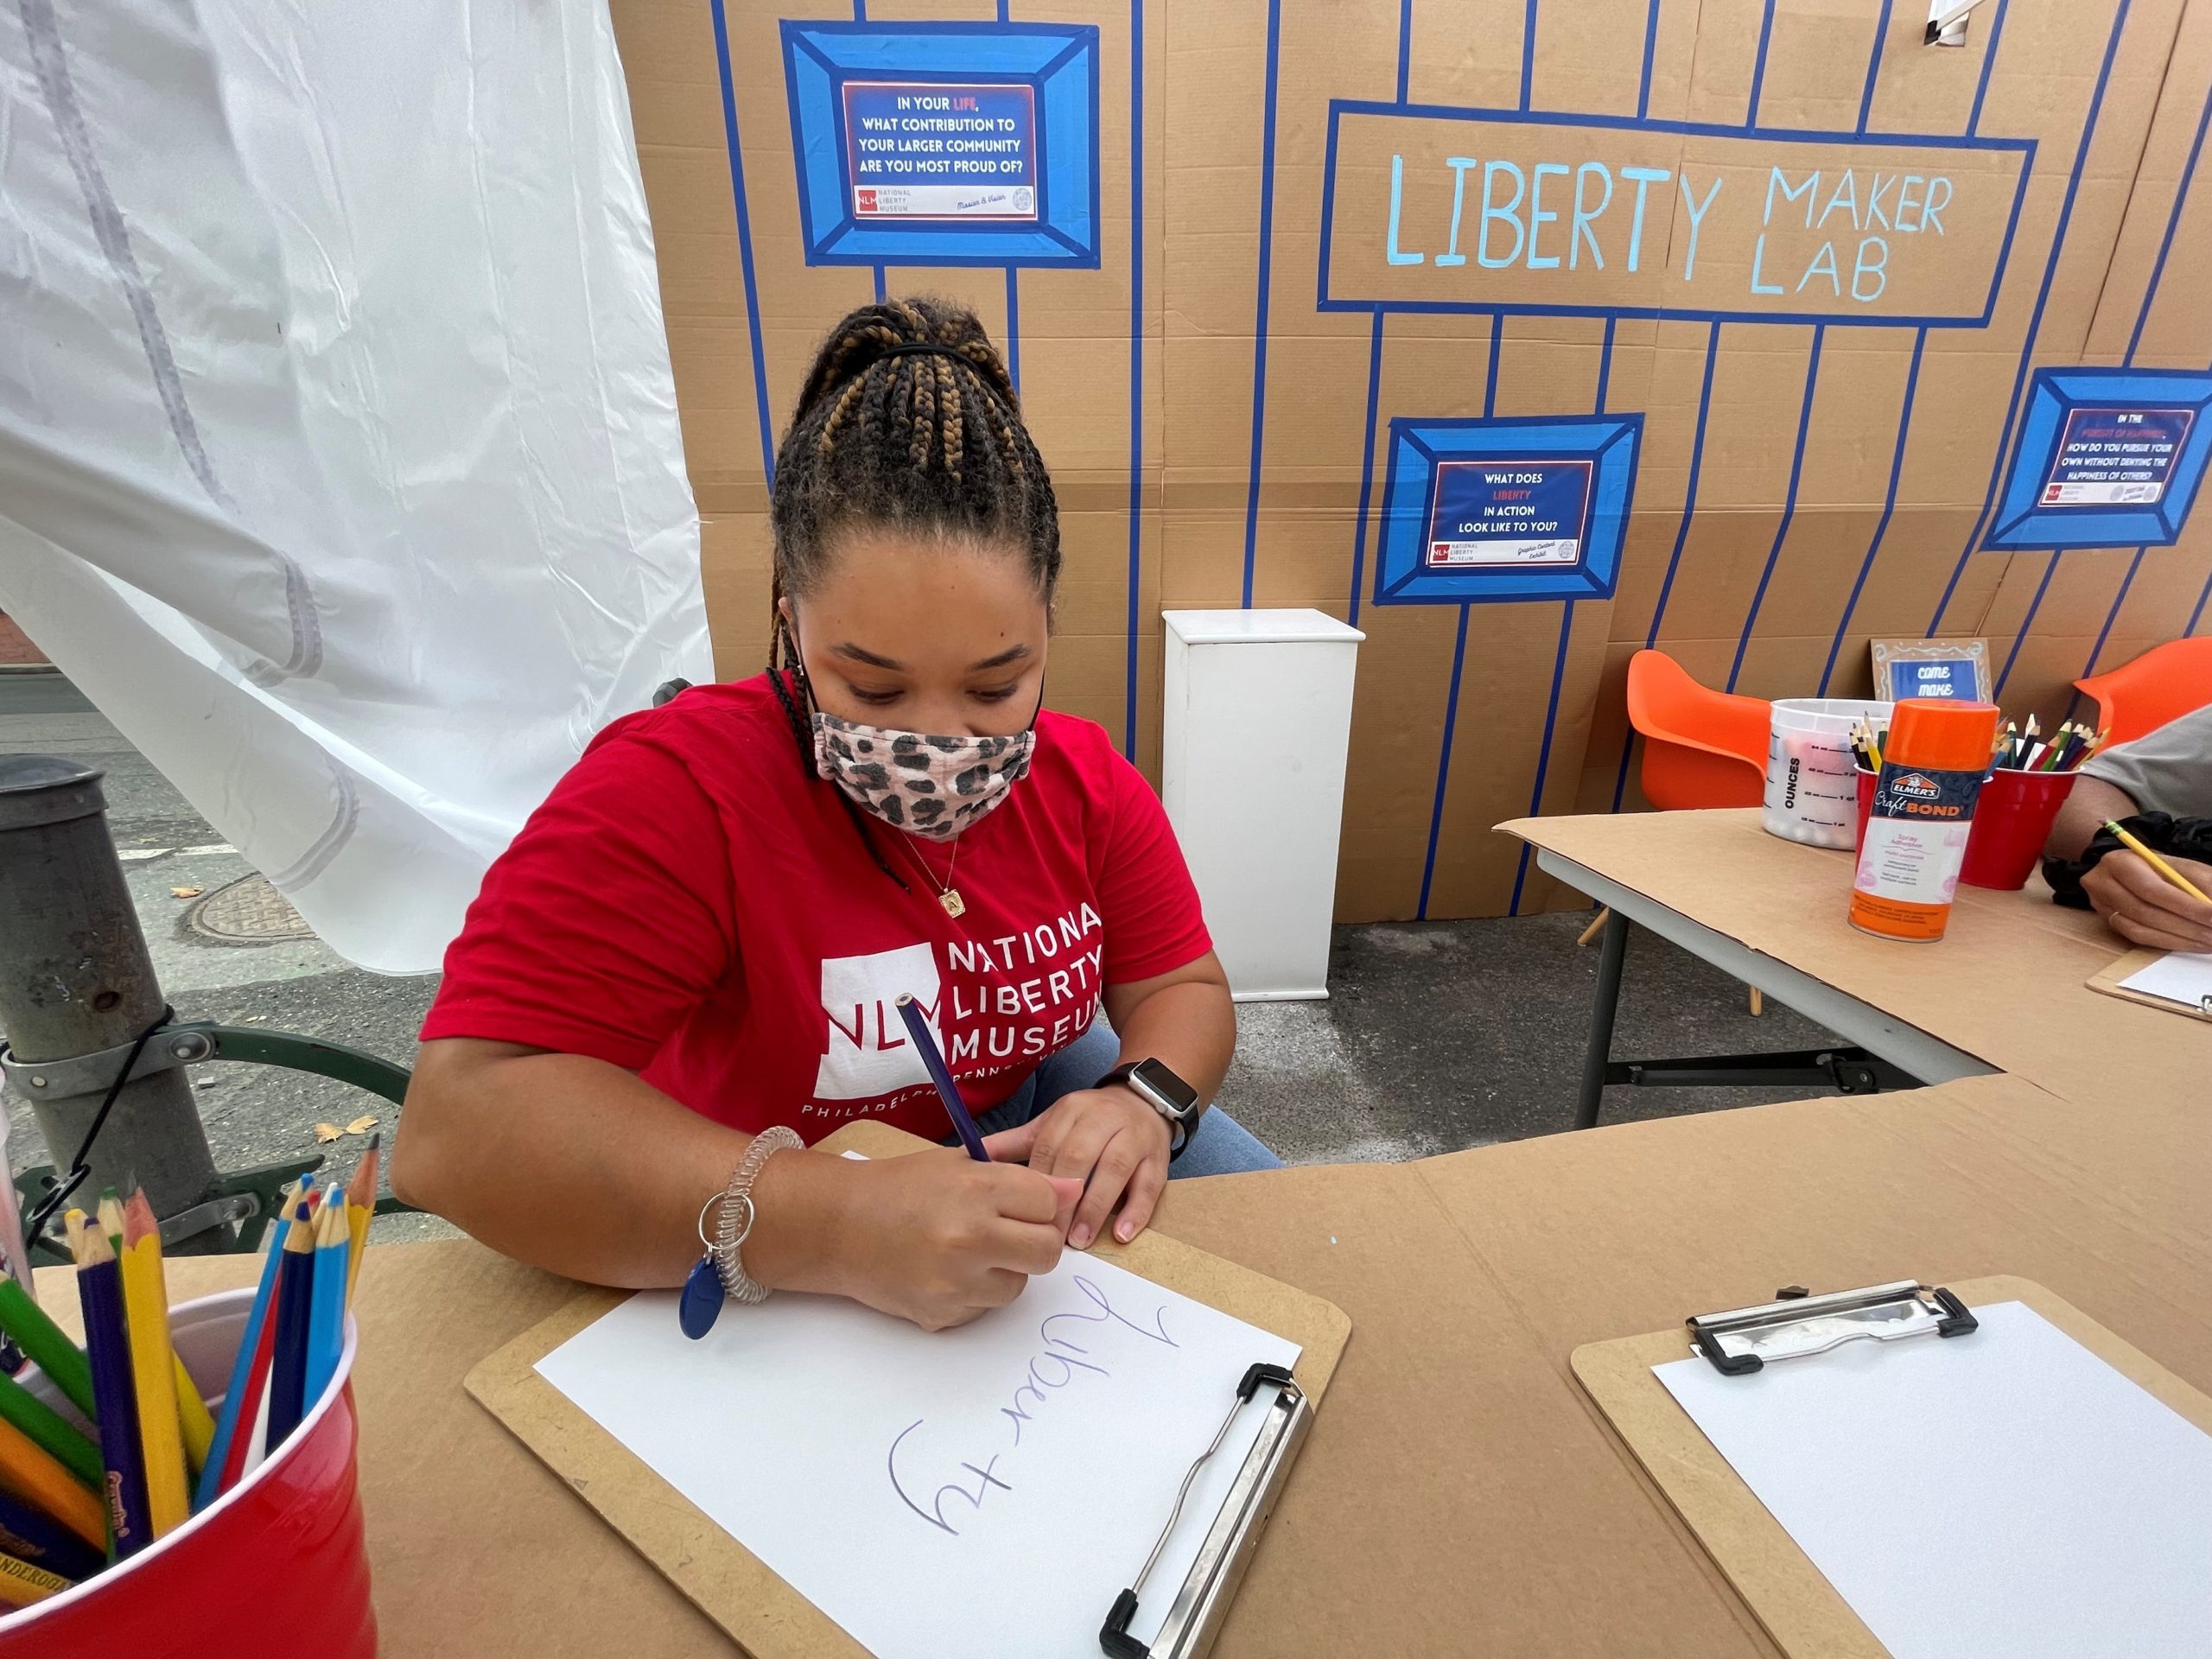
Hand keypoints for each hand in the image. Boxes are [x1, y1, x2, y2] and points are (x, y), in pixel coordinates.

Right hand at [819, 1148, 1065, 1330]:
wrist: (836, 1226)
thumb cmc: (898, 1188)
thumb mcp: (957, 1165)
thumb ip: (1017, 1179)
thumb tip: (1074, 1191)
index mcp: (976, 1190)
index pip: (1049, 1203)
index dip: (1038, 1203)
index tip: (1019, 1204)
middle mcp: (970, 1237)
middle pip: (1047, 1251)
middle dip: (1034, 1241)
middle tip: (1009, 1233)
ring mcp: (955, 1282)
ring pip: (1018, 1286)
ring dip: (1004, 1271)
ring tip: (968, 1252)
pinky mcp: (941, 1314)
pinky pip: (983, 1309)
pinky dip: (974, 1294)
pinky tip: (945, 1272)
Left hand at [983, 1085, 1172, 1250]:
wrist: (1144, 1100)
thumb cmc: (1090, 1122)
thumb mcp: (1052, 1124)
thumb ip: (1015, 1143)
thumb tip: (969, 1158)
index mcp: (1071, 1111)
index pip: (1049, 1147)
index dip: (1037, 1184)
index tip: (1023, 1217)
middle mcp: (1104, 1120)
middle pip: (1081, 1156)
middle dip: (1064, 1199)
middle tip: (1049, 1237)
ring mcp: (1135, 1138)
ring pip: (1115, 1170)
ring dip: (1096, 1207)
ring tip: (1079, 1240)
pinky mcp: (1159, 1159)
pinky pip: (1150, 1186)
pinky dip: (1136, 1211)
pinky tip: (1121, 1234)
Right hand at [2081, 852, 2211, 951]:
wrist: (2131, 871)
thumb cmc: (2162, 867)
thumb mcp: (2182, 866)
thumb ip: (2198, 883)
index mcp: (2120, 862)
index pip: (2152, 889)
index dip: (2185, 906)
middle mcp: (2102, 884)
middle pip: (2144, 912)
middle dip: (2186, 926)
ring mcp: (2102, 906)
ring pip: (2140, 929)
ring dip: (2179, 939)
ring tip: (2209, 942)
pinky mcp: (2109, 922)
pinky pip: (2138, 938)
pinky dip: (2169, 943)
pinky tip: (2192, 944)